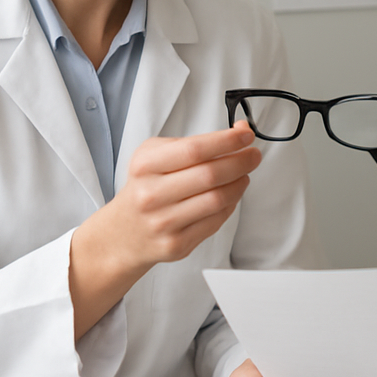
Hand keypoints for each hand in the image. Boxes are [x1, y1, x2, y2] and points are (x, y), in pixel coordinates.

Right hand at [69, 121, 261, 338]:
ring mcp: (164, 223)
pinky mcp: (177, 244)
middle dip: (240, 161)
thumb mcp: (155, 155)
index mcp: (145, 166)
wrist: (123, 233)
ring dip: (239, 183)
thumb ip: (195, 143)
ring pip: (217, 200)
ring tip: (243, 174)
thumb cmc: (145, 187)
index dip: (226, 141)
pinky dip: (230, 204)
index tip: (246, 135)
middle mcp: (152, 195)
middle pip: (210, 175)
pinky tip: (230, 194)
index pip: (194, 150)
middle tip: (253, 155)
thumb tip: (239, 132)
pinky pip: (216, 220)